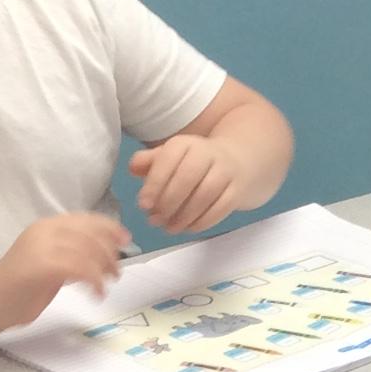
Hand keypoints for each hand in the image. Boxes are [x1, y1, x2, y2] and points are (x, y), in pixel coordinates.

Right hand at [0, 214, 124, 329]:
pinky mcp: (43, 265)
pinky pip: (81, 269)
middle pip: (92, 234)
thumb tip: (102, 253)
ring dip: (104, 269)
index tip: (125, 240)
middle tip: (116, 272)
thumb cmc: (20, 286)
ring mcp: (42, 246)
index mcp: (46, 225)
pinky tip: (96, 294)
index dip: (110, 228)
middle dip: (110, 253)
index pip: (86, 220)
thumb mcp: (50, 261)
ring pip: (88, 251)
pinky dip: (95, 282)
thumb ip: (71, 252)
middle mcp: (45, 230)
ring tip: (107, 285)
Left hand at [129, 134, 244, 235]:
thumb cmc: (194, 163)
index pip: (168, 159)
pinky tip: (188, 228)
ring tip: (169, 227)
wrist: (237, 161)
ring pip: (205, 195)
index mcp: (186, 143)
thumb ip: (149, 162)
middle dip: (168, 203)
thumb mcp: (170, 157)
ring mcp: (226, 172)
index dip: (154, 183)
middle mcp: (208, 153)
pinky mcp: (237, 190)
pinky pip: (220, 208)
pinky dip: (202, 222)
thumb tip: (133, 169)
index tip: (144, 204)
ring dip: (184, 216)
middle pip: (187, 178)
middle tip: (155, 220)